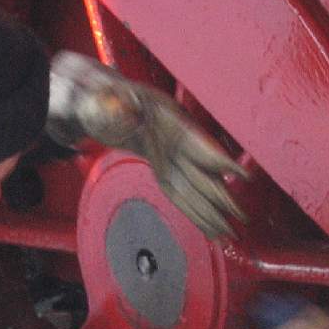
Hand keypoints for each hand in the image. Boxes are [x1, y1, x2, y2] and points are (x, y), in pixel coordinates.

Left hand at [46, 51, 247, 238]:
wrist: (87, 96)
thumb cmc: (94, 94)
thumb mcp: (98, 96)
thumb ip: (109, 104)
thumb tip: (118, 111)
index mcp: (165, 118)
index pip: (196, 142)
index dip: (219, 158)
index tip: (241, 174)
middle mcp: (173, 137)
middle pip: (201, 172)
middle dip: (221, 197)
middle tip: (240, 221)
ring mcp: (168, 151)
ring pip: (194, 186)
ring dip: (211, 210)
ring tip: (229, 234)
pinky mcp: (159, 161)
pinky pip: (179, 189)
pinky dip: (192, 207)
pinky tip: (206, 224)